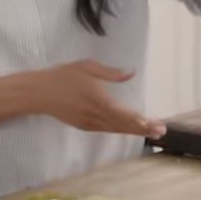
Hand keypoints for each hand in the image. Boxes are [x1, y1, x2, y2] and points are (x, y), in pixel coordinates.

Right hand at [22, 59, 165, 139]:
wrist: (38, 93)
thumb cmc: (63, 76)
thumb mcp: (87, 67)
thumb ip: (111, 73)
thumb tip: (131, 73)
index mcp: (98, 100)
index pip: (124, 114)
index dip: (140, 121)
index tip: (154, 123)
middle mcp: (95, 115)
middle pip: (123, 125)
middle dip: (143, 129)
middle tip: (161, 131)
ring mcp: (89, 123)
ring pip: (116, 129)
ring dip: (135, 131)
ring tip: (152, 132)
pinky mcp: (84, 126)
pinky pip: (107, 129)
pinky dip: (121, 130)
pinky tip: (131, 130)